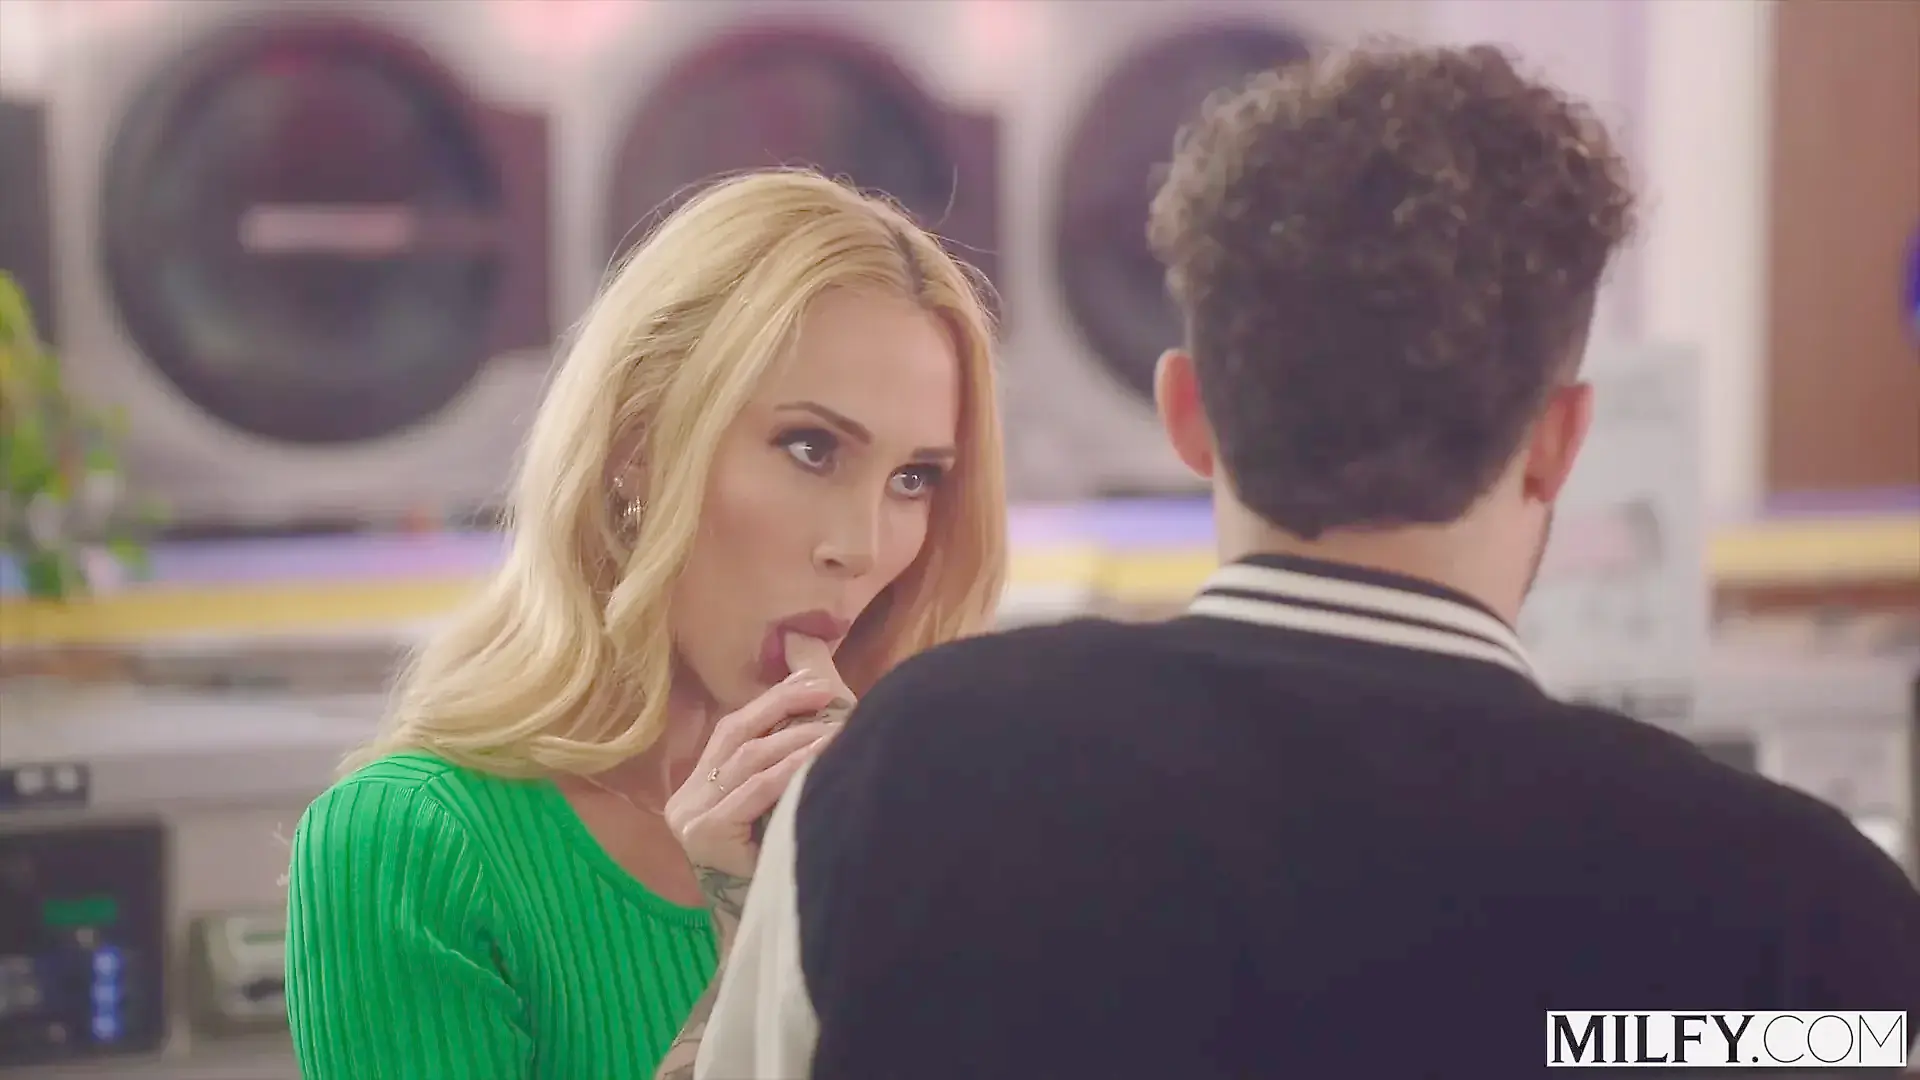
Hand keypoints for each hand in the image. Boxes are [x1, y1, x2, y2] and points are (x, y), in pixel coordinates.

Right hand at [665, 643, 850, 881]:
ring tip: (835, 726)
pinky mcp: (705, 835)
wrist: (768, 934)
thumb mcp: (771, 810)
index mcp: (696, 789)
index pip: (732, 729)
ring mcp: (690, 818)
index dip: (772, 700)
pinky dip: (791, 769)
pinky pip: (755, 791)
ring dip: (798, 737)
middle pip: (737, 735)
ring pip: (749, 759)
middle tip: (830, 693)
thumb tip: (812, 701)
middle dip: (785, 707)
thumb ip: (775, 766)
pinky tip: (820, 756)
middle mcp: (686, 801)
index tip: (813, 682)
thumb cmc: (777, 869)